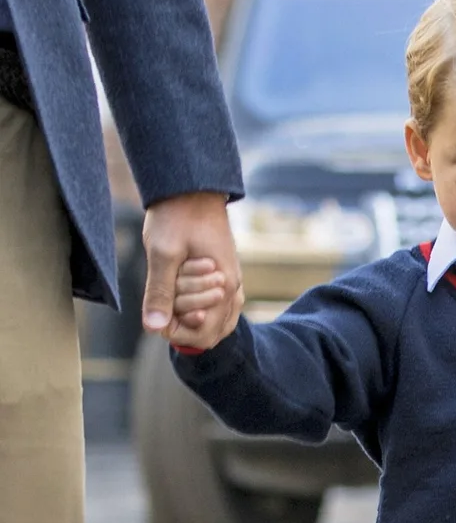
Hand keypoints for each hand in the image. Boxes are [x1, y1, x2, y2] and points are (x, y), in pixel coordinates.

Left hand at [141, 192, 243, 349]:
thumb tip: (154, 328)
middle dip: (184, 322)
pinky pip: (220, 305)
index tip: (158, 311)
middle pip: (213, 332)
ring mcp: (232, 280)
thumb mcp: (162, 254)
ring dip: (192, 314)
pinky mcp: (226, 273)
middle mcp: (234, 287)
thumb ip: (160, 292)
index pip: (205, 334)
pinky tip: (183, 292)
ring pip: (219, 320)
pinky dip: (200, 305)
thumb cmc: (177, 217)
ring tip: (174, 292)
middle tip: (168, 293)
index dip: (177, 331)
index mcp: (224, 285)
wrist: (192, 188)